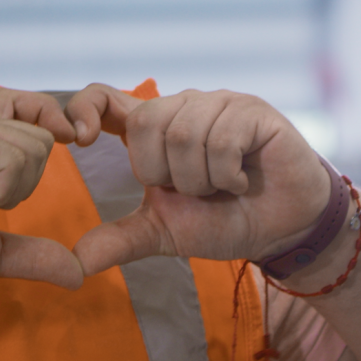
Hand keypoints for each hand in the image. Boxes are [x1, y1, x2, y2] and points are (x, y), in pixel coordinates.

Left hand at [65, 85, 330, 275]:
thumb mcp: (164, 232)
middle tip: (195, 189)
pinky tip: (242, 179)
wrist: (283, 230)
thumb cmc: (223, 220)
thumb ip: (121, 239)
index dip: (84, 109)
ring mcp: (217, 103)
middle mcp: (180, 106)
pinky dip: (227, 174)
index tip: (79, 140)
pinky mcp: (252, 111)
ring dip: (200, 178)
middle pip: (145, 124)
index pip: (103, 98)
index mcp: (151, 127)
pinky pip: (221, 139)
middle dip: (166, 173)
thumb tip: (76, 263)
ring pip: (182, 133)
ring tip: (222, 186)